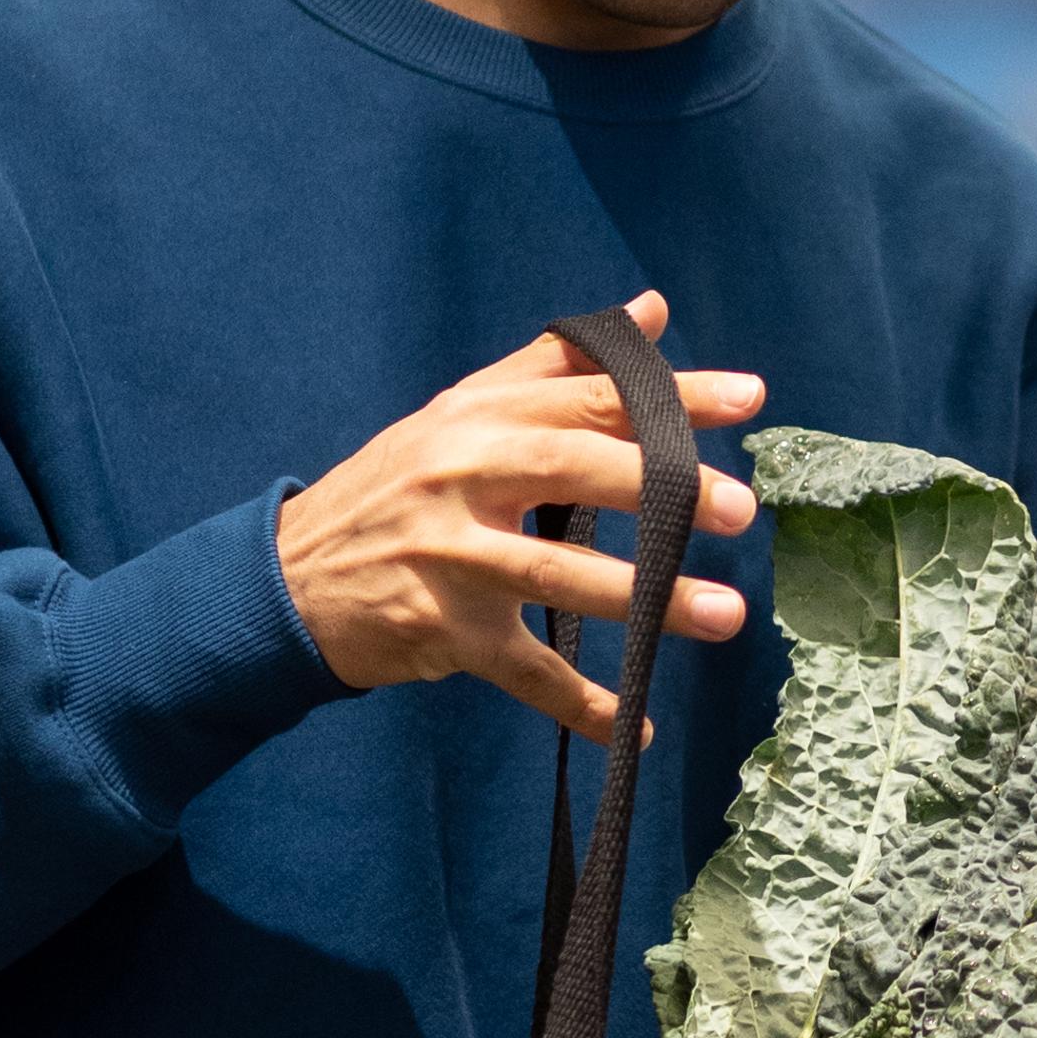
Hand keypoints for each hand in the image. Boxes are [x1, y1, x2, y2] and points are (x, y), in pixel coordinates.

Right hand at [276, 293, 762, 737]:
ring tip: (725, 615)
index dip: (671, 395)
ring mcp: (449, 557)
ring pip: (558, 576)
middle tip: (739, 510)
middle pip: (571, 469)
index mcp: (476, 416)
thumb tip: (652, 311)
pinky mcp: (442, 630)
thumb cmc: (398, 488)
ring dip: (647, 602)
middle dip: (662, 488)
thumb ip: (558, 365)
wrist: (288, 578)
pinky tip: (636, 726)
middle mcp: (460, 476)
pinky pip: (524, 673)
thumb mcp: (463, 414)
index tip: (749, 398)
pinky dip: (581, 704)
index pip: (587, 395)